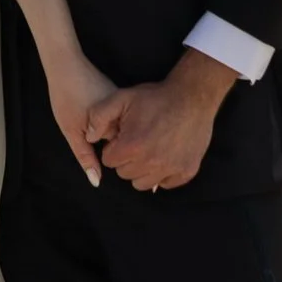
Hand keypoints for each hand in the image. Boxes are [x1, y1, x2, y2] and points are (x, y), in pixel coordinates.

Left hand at [45, 58, 118, 190]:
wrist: (67, 64)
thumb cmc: (66, 98)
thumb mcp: (71, 131)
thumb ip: (86, 157)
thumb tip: (96, 181)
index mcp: (113, 126)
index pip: (120, 152)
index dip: (107, 150)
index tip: (89, 134)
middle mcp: (127, 116)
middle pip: (126, 141)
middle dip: (116, 141)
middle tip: (89, 121)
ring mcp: (129, 104)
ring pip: (129, 128)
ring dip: (120, 130)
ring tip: (94, 113)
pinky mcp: (127, 96)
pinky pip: (130, 117)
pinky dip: (122, 119)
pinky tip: (108, 112)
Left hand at [96, 50, 233, 194]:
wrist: (192, 97)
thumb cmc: (155, 97)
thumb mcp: (122, 98)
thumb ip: (98, 116)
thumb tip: (89, 137)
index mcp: (132, 146)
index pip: (109, 160)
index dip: (114, 147)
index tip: (124, 136)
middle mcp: (150, 163)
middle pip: (124, 174)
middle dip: (126, 159)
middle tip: (137, 141)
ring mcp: (170, 169)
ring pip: (143, 184)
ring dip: (142, 170)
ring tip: (149, 149)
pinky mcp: (186, 171)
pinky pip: (165, 184)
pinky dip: (162, 174)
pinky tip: (164, 155)